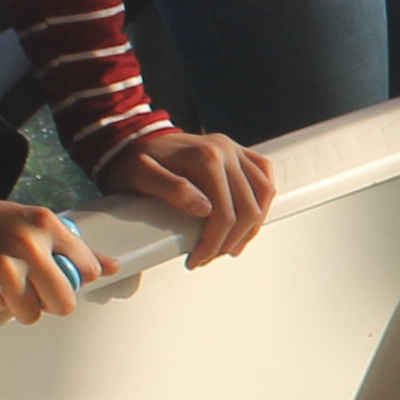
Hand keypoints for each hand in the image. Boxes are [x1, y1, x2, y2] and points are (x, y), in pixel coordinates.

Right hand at [0, 198, 103, 324]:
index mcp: (46, 225)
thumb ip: (73, 246)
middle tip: (31, 287)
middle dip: (50, 301)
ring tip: (2, 282)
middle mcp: (30, 246)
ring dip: (19, 305)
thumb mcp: (33, 222)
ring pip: (33, 314)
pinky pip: (1, 313)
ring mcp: (5, 269)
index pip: (86, 270)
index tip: (57, 274)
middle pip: (65, 302)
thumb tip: (112, 267)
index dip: (73, 278)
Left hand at [104, 126, 276, 265]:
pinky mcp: (239, 152)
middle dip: (231, 241)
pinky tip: (251, 218)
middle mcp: (226, 151)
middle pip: (248, 208)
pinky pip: (264, 176)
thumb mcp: (141, 176)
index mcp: (206, 158)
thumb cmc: (135, 161)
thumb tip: (204, 208)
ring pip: (263, 194)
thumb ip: (171, 189)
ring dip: (252, 226)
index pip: (225, 213)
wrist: (135, 139)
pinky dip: (263, 200)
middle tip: (210, 256)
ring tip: (232, 245)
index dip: (214, 243)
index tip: (198, 259)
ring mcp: (235, 150)